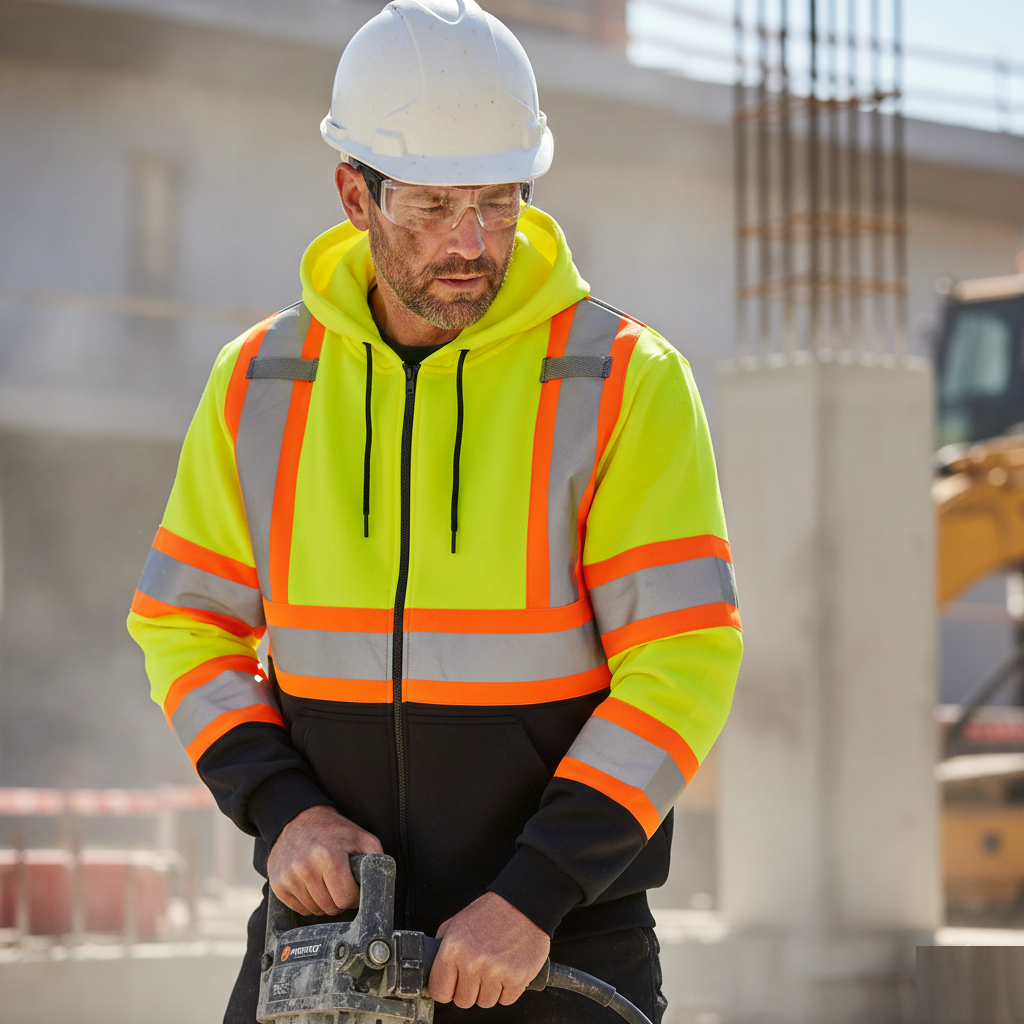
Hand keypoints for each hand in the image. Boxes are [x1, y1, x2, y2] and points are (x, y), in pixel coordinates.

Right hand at [267, 805, 382, 915]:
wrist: (298, 819)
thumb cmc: (333, 830)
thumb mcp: (361, 836)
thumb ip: (375, 858)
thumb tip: (380, 883)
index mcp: (329, 857)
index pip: (345, 899)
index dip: (354, 897)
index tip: (354, 889)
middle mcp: (306, 868)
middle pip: (330, 907)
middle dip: (339, 900)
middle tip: (340, 884)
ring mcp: (289, 877)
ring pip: (314, 910)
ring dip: (324, 902)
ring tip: (326, 882)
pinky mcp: (277, 884)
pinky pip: (299, 909)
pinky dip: (308, 903)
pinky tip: (312, 885)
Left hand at [428, 892, 549, 1008]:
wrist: (524, 904)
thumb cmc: (492, 912)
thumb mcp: (458, 921)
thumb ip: (442, 945)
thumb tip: (433, 968)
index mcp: (453, 948)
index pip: (439, 992)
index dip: (446, 989)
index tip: (453, 984)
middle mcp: (472, 963)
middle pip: (463, 1001)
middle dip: (469, 989)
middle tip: (479, 970)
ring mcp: (495, 972)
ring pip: (485, 1002)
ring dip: (489, 989)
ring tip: (495, 966)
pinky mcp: (517, 978)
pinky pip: (505, 1000)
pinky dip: (507, 989)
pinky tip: (508, 969)